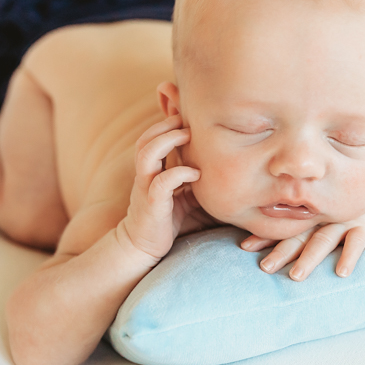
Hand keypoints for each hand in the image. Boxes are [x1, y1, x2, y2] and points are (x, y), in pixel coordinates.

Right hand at [118, 114, 202, 260]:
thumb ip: (193, 178)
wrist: (142, 248)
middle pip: (145, 139)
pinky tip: (195, 174)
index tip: (188, 116)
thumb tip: (223, 166)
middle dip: (165, 124)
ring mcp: (146, 188)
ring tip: (188, 136)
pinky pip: (161, 182)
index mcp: (151, 171)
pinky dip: (179, 173)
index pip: (152, 138)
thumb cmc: (166, 221)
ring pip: (146, 153)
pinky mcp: (152, 204)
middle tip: (187, 120)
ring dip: (168, 140)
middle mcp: (145, 175)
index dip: (166, 123)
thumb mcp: (183, 195)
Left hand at [240, 196, 364, 280]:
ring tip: (296, 276)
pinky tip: (341, 273)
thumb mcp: (321, 204)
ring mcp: (344, 219)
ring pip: (323, 240)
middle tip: (265, 268)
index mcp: (309, 213)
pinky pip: (357, 242)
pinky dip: (349, 256)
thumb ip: (298, 215)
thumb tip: (259, 227)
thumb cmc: (343, 199)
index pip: (284, 227)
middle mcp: (323, 216)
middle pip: (298, 236)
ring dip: (309, 258)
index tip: (244, 247)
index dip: (265, 236)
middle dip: (281, 252)